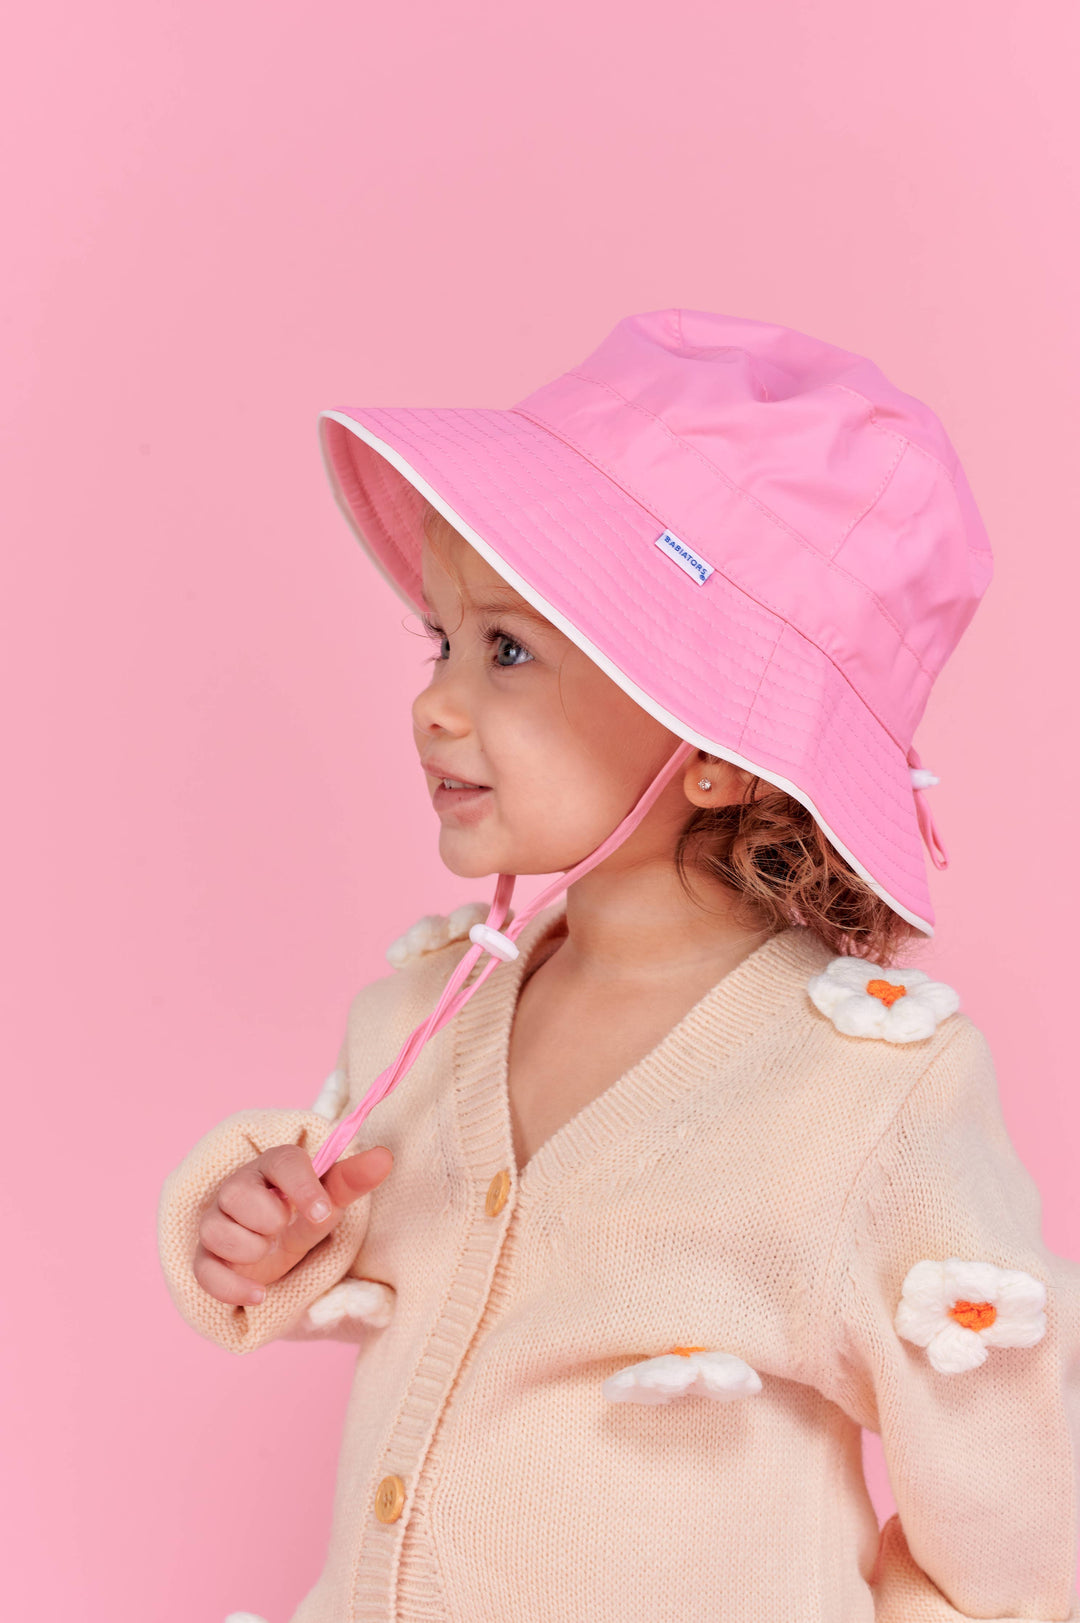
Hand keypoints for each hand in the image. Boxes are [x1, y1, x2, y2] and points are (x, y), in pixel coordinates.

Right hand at [193, 1142, 392, 1305]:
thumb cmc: (304, 1213)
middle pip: (234, 1192)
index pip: (282, 1161)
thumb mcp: (330, 1201)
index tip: (324, 1213)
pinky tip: (259, 1296)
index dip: (303, 1187)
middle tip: (284, 1228)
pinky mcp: (208, 1258)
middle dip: (266, 1217)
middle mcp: (238, 1189)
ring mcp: (218, 1224)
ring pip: (214, 1230)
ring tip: (269, 1252)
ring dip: (248, 1248)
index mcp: (272, 1167)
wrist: (280, 1249)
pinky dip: (231, 1287)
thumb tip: (384, 1157)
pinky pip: (203, 1271)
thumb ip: (353, 1180)